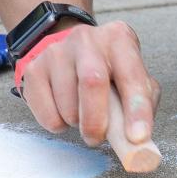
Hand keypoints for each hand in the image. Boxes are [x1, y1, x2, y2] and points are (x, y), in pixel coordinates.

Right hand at [18, 21, 159, 146]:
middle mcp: (87, 39)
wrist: (69, 51)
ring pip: (67, 104)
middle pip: (92, 82)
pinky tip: (64, 110)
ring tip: (83, 116)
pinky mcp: (34, 69)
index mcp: (119, 39)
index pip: (132, 76)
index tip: (138, 138)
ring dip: (77, 123)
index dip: (137, 110)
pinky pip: (46, 113)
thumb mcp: (132, 76)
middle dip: (97, 121)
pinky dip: (58, 124)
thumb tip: (139, 138)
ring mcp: (57, 51)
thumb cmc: (109, 70)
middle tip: (98, 138)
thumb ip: (142, 103)